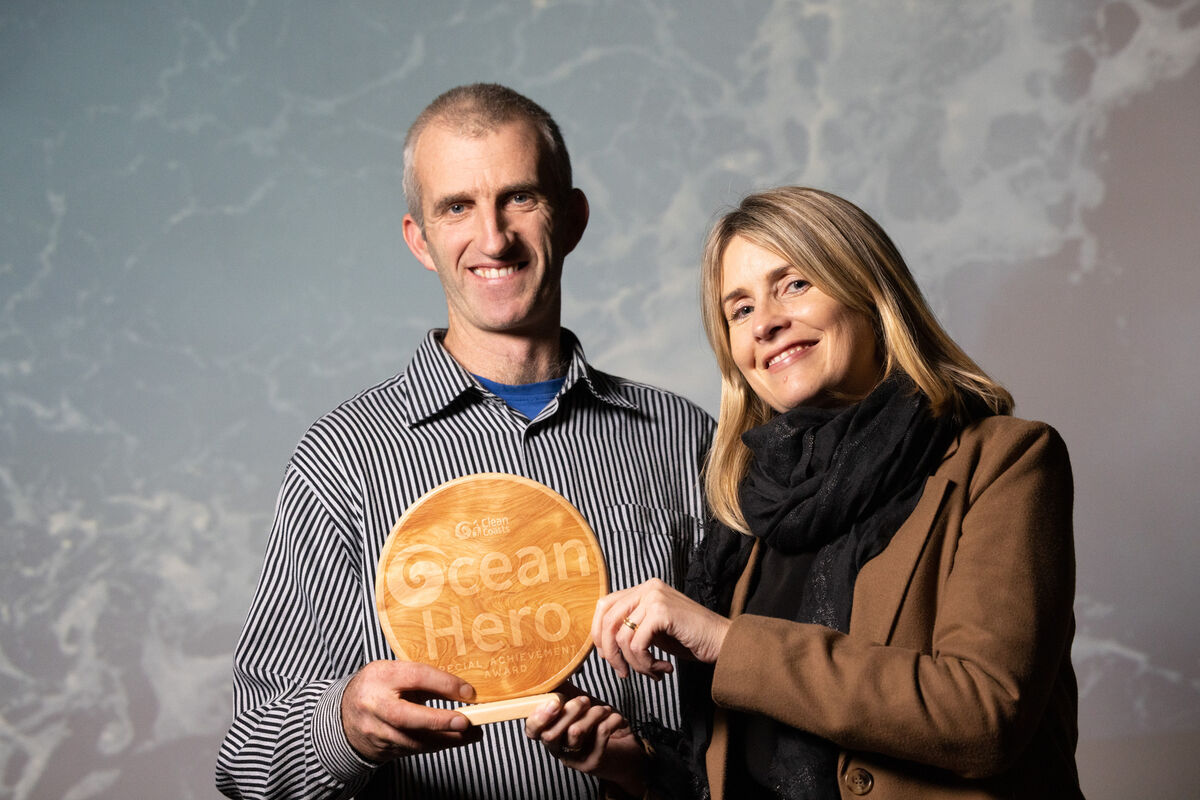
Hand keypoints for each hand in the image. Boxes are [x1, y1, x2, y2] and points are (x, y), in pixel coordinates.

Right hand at [341, 660, 481, 762]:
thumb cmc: (378, 688)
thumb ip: (424, 679)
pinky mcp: (383, 749)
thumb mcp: (396, 673)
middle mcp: (374, 704)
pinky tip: (454, 739)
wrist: (344, 715)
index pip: (415, 677)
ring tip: (471, 734)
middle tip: (466, 722)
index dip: (444, 684)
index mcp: (380, 676)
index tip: (468, 692)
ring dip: (446, 739)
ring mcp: (376, 730)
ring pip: (413, 740)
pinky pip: (413, 749)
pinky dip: (436, 745)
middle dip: (439, 721)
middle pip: (406, 716)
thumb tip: (461, 689)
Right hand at [525, 685, 645, 795]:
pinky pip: (600, 734)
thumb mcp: (579, 705)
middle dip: (570, 710)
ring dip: (594, 713)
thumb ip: (563, 692)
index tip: (555, 702)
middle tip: (585, 701)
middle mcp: (559, 749)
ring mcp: (575, 759)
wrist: (626, 748)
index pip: (532, 731)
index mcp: (551, 733)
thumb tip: (551, 671)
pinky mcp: (594, 762)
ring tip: (604, 710)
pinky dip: (611, 719)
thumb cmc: (599, 724)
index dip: (538, 717)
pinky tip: (615, 719)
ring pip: (575, 732)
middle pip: (550, 734)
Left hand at [592, 578, 730, 679]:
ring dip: (635, 663)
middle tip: (622, 672)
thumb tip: (602, 643)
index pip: (604, 605)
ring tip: (652, 672)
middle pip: (607, 620)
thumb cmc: (691, 639)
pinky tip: (662, 669)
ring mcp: (654, 597)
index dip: (599, 634)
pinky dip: (645, 663)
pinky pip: (637, 645)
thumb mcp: (654, 629)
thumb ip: (632, 627)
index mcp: (643, 589)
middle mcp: (647, 588)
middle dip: (610, 652)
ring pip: (622, 637)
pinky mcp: (662, 612)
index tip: (608, 657)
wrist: (723, 642)